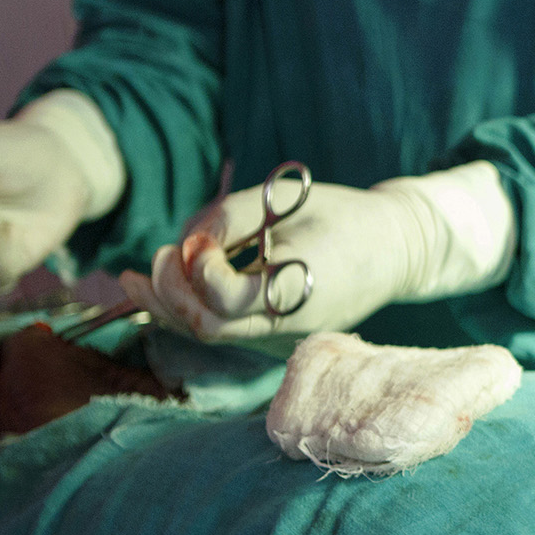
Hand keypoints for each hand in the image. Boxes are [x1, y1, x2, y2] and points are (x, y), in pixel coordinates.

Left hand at [121, 179, 424, 341]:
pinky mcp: (275, 333)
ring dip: (167, 306)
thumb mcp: (286, 199)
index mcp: (299, 288)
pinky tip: (161, 289)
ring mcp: (282, 334)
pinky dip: (186, 310)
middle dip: (170, 292)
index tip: (202, 238)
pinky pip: (222, 329)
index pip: (225, 297)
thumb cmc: (342, 216)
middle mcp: (288, 322)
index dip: (198, 266)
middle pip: (206, 327)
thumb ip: (229, 216)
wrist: (395, 250)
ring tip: (139, 277)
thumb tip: (184, 243)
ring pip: (207, 335)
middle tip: (161, 254)